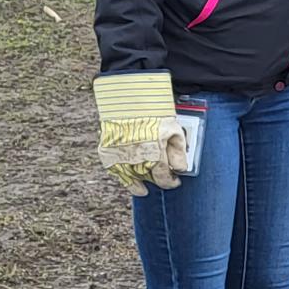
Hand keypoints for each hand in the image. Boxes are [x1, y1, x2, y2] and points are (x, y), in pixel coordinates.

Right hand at [92, 71, 188, 196]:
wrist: (129, 100)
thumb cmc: (155, 113)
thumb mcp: (174, 130)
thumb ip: (178, 152)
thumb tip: (180, 168)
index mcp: (154, 155)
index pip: (163, 177)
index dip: (170, 182)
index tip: (174, 181)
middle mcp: (136, 160)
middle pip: (148, 178)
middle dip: (156, 180)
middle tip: (162, 180)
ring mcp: (120, 157)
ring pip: (131, 178)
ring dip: (139, 184)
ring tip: (144, 188)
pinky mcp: (108, 153)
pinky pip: (116, 172)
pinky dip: (124, 179)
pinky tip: (131, 183)